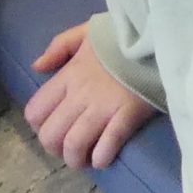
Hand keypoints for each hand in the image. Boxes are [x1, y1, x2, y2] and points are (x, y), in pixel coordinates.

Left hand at [26, 24, 157, 169]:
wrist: (156, 36)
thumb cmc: (120, 37)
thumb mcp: (85, 32)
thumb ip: (58, 46)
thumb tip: (37, 67)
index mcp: (68, 75)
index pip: (35, 111)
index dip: (39, 126)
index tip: (52, 127)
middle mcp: (80, 94)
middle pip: (51, 135)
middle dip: (56, 149)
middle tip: (68, 148)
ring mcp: (104, 106)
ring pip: (75, 145)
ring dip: (76, 159)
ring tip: (85, 159)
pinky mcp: (127, 115)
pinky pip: (107, 146)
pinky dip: (101, 158)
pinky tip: (103, 158)